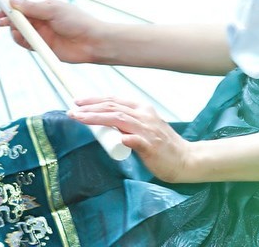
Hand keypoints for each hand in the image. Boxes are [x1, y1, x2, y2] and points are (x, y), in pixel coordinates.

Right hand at [0, 0, 103, 64]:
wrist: (92, 42)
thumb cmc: (77, 21)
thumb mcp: (53, 10)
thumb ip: (32, 7)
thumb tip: (13, 0)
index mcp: (45, 8)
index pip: (23, 6)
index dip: (10, 7)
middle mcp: (42, 21)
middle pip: (20, 19)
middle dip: (9, 19)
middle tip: (1, 21)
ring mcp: (42, 34)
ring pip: (21, 32)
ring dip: (15, 31)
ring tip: (15, 30)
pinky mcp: (44, 48)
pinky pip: (27, 44)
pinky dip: (21, 41)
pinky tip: (20, 38)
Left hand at [67, 96, 198, 182]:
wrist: (185, 159)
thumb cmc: (163, 146)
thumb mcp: (144, 128)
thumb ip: (127, 124)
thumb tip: (107, 124)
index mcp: (142, 109)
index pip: (114, 100)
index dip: (94, 100)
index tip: (78, 102)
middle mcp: (144, 115)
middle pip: (112, 107)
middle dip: (90, 108)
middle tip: (72, 110)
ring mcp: (148, 130)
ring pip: (119, 119)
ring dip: (97, 118)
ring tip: (80, 118)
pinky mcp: (151, 146)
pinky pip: (136, 140)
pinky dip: (125, 138)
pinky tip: (116, 139)